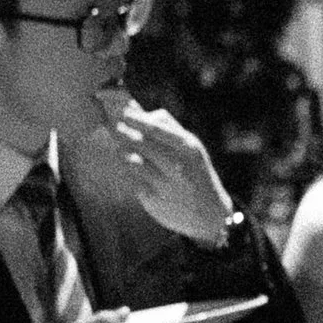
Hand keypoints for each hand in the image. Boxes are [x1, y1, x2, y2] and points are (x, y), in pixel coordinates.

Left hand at [93, 97, 237, 248]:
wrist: (209, 214)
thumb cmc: (195, 172)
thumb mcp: (190, 148)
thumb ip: (165, 127)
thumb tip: (136, 108)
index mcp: (188, 148)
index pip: (157, 128)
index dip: (137, 119)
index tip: (123, 113)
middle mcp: (177, 166)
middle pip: (142, 142)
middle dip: (124, 132)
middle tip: (113, 126)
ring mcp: (164, 184)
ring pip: (133, 160)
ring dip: (122, 150)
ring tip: (120, 146)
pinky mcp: (152, 199)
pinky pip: (131, 178)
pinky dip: (126, 169)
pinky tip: (126, 165)